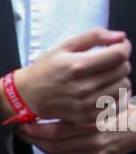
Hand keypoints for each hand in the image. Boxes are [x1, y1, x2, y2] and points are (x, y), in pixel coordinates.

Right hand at [0, 29, 130, 124]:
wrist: (29, 95)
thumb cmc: (47, 68)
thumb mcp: (65, 46)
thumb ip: (95, 36)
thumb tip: (121, 36)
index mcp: (77, 66)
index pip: (119, 55)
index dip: (124, 47)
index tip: (119, 45)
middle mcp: (83, 87)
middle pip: (123, 70)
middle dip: (120, 61)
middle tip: (108, 60)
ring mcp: (86, 105)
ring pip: (124, 87)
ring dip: (120, 78)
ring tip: (107, 75)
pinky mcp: (88, 117)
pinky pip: (117, 104)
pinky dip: (116, 95)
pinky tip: (105, 89)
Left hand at [16, 116, 135, 153]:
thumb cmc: (117, 111)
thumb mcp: (98, 103)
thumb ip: (76, 108)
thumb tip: (47, 108)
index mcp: (92, 125)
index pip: (55, 131)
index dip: (35, 129)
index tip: (23, 122)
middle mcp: (93, 143)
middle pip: (52, 145)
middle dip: (32, 138)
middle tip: (19, 130)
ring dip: (40, 145)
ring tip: (29, 136)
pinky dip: (54, 152)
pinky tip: (46, 144)